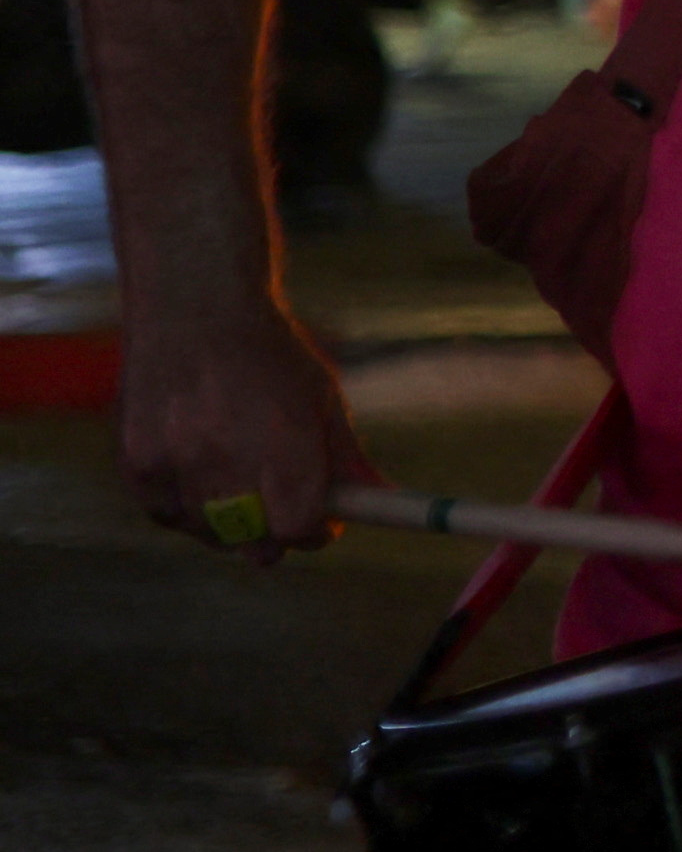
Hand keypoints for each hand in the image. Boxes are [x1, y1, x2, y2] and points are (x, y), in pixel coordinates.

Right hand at [120, 296, 363, 554]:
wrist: (193, 307)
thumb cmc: (267, 354)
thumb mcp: (321, 397)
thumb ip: (345, 457)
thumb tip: (376, 499)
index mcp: (283, 446)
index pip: (299, 529)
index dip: (315, 533)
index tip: (323, 524)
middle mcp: (227, 461)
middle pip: (253, 544)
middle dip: (274, 536)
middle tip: (280, 512)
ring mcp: (175, 465)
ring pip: (208, 533)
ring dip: (228, 522)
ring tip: (236, 476)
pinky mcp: (135, 464)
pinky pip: (166, 515)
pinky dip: (184, 508)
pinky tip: (198, 473)